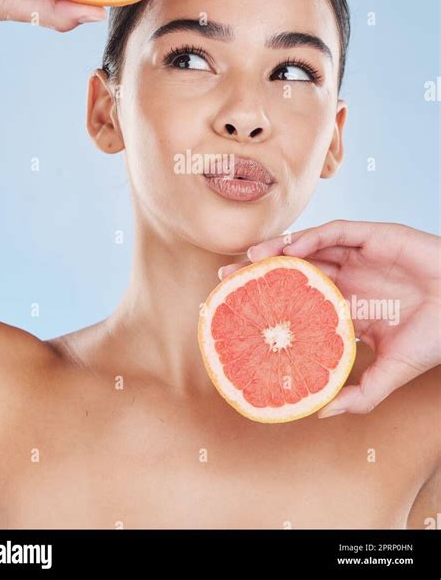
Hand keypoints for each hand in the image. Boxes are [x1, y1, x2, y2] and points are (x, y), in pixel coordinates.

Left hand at [219, 220, 440, 416]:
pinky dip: (310, 238)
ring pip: (308, 247)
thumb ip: (360, 393)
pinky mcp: (373, 236)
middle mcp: (348, 277)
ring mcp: (358, 255)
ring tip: (247, 261)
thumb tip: (322, 412)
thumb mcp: (392, 372)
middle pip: (294, 269)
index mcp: (348, 305)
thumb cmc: (436, 336)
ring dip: (276, 250)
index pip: (299, 299)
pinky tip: (288, 249)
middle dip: (260, 272)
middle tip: (226, 279)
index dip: (270, 301)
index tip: (238, 310)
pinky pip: (335, 232)